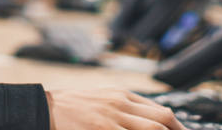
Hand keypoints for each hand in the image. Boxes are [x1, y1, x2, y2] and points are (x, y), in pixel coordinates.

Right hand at [46, 89, 185, 129]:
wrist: (44, 109)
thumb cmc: (71, 107)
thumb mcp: (102, 99)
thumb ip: (124, 108)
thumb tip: (149, 120)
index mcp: (122, 96)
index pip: (160, 111)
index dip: (177, 127)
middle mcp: (121, 104)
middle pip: (162, 119)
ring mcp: (112, 118)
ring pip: (152, 129)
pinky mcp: (102, 129)